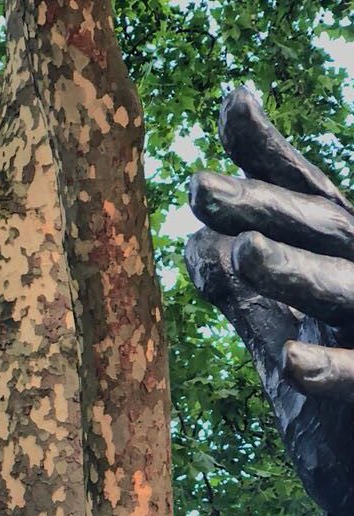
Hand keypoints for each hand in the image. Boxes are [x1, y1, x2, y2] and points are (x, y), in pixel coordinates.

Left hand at [186, 90, 353, 515]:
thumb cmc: (334, 398)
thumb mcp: (283, 336)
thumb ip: (242, 296)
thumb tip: (192, 244)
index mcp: (337, 259)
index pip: (299, 193)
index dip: (267, 150)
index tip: (234, 101)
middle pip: (314, 228)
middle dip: (259, 206)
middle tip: (197, 187)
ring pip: (339, 287)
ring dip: (293, 271)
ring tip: (242, 253)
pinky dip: (329, 368)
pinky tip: (295, 365)